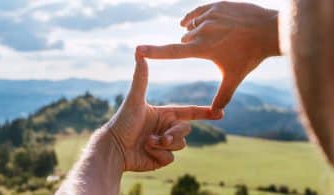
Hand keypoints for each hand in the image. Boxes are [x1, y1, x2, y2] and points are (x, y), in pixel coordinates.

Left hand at [106, 53, 221, 171]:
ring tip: (147, 142)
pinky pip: (171, 158)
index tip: (220, 113)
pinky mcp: (160, 158)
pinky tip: (145, 151)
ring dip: (164, 144)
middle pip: (185, 130)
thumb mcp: (134, 99)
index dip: (204, 112)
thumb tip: (139, 52)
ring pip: (181, 145)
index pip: (189, 112)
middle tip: (163, 138)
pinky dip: (159, 155)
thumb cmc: (122, 122)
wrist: (113, 148)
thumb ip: (141, 77)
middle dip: (174, 134)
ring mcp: (164, 144)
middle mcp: (166, 128)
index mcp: (164, 114)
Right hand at [137, 1, 279, 110]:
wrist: (268, 30)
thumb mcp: (234, 77)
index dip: (154, 51)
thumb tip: (216, 114)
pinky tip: (196, 22)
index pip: (172, 51)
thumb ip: (223, 96)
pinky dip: (195, 18)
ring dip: (195, 33)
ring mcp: (208, 15)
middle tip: (209, 50)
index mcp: (202, 48)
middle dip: (190, 46)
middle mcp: (202, 29)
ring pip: (191, 25)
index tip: (138, 49)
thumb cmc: (250, 56)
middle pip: (184, 40)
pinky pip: (196, 12)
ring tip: (211, 37)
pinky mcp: (215, 5)